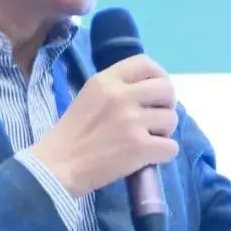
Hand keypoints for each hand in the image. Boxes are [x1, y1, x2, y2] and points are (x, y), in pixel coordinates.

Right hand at [27, 55, 179, 196]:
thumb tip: (150, 92)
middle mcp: (121, 96)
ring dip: (164, 132)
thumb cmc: (72, 134)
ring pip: (172, 119)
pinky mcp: (139, 147)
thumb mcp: (89, 96)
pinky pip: (171, 147)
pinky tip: (147, 157)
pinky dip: (163, 154)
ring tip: (147, 140)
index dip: (159, 76)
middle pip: (167, 89)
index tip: (156, 93)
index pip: (146, 64)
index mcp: (106, 80)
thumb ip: (116, 89)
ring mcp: (132, 121)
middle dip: (167, 106)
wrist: (58, 166)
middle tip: (155, 120)